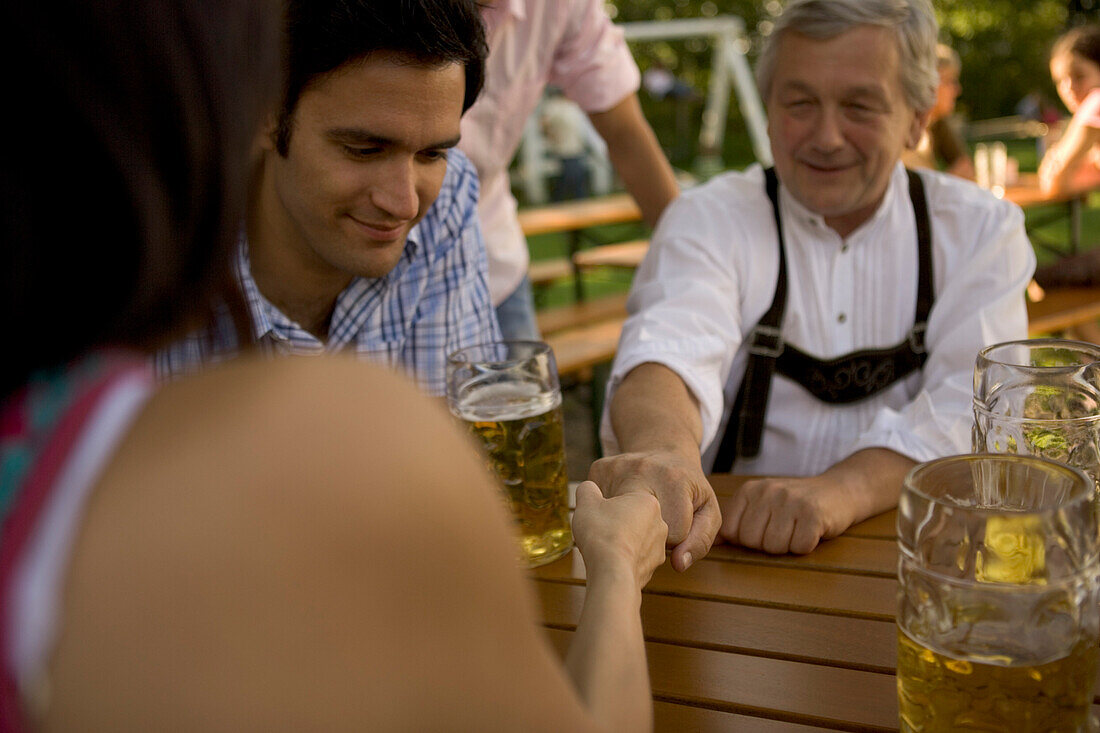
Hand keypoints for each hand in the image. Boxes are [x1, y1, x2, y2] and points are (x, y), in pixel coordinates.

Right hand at [572, 481, 667, 588]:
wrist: (612, 572)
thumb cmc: (601, 533)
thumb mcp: (587, 503)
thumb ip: (588, 490)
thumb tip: (589, 489)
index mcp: (648, 502)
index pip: (627, 499)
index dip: (609, 507)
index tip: (599, 515)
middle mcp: (660, 524)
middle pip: (634, 519)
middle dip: (619, 524)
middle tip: (601, 531)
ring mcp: (659, 548)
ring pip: (637, 541)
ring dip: (623, 543)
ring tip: (605, 548)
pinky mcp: (653, 569)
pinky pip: (636, 560)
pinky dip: (625, 561)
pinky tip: (611, 563)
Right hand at [587, 451, 719, 571]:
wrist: (663, 451)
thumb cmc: (688, 488)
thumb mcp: (708, 512)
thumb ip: (700, 542)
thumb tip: (678, 564)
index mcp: (674, 481)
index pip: (672, 537)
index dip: (675, 537)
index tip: (676, 519)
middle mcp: (642, 470)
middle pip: (638, 528)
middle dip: (645, 532)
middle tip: (653, 518)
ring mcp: (617, 469)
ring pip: (615, 521)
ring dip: (625, 525)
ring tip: (636, 514)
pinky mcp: (598, 470)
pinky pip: (598, 507)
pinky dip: (608, 513)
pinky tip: (619, 506)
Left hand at [718, 475, 854, 554]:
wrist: (838, 491)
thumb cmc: (794, 506)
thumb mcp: (761, 506)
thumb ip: (736, 523)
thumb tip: (711, 543)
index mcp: (749, 491)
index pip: (731, 532)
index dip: (748, 540)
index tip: (765, 529)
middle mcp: (768, 492)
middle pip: (751, 542)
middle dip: (767, 545)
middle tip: (784, 530)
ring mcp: (791, 501)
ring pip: (773, 547)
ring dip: (788, 546)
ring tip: (797, 529)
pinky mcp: (814, 514)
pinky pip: (799, 547)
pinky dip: (806, 546)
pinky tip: (811, 531)